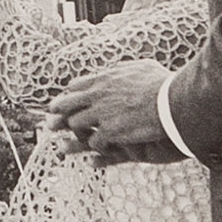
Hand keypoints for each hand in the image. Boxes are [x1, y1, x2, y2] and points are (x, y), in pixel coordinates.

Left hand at [47, 59, 184, 162]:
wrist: (170, 102)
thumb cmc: (162, 83)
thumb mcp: (141, 67)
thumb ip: (125, 69)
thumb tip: (121, 68)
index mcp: (103, 79)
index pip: (75, 87)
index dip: (68, 96)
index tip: (64, 102)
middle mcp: (97, 95)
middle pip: (67, 105)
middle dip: (57, 115)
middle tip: (50, 124)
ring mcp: (102, 114)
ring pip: (77, 125)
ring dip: (76, 134)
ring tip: (69, 144)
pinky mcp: (110, 132)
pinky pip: (94, 142)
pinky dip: (96, 148)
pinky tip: (96, 154)